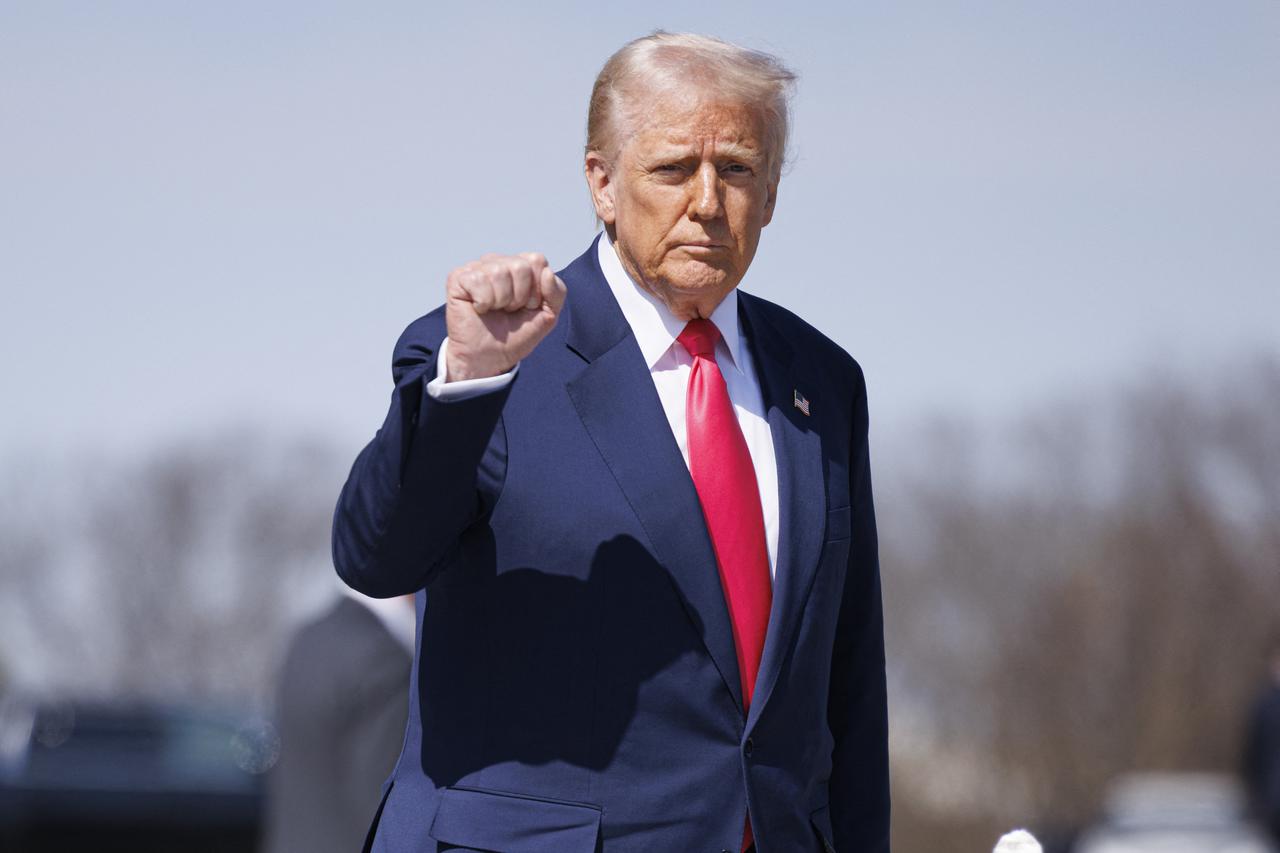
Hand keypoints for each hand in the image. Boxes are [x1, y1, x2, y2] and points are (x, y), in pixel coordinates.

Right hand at [444, 253, 566, 380]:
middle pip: (520, 266)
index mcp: (519, 266)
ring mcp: (477, 268)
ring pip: (499, 271)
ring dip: (501, 301)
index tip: (527, 306)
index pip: (536, 260)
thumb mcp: (547, 315)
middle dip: (520, 297)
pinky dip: (483, 302)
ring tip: (495, 310)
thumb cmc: (515, 336)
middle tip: (509, 310)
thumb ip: (557, 292)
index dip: (536, 289)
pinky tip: (479, 309)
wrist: (488, 358)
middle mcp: (497, 262)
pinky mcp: (458, 278)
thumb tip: (547, 272)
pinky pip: (478, 280)